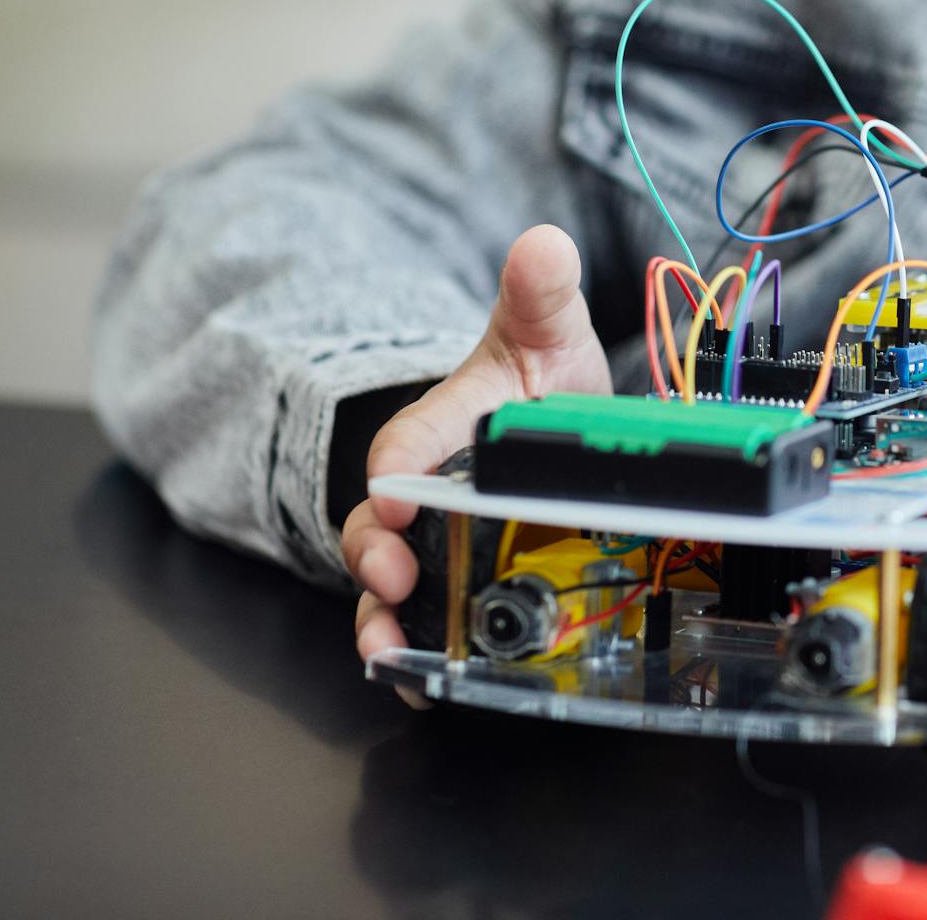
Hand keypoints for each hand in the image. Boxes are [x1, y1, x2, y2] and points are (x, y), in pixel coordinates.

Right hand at [341, 225, 609, 697]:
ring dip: (383, 622)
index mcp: (441, 429)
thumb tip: (543, 244)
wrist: (551, 427)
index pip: (405, 446)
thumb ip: (540, 295)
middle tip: (390, 577)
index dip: (399, 469)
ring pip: (389, 589)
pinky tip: (423, 683)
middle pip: (377, 529)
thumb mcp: (545, 336)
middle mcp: (425, 493)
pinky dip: (418, 656)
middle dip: (375, 555)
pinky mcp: (457, 584)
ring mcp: (436, 545)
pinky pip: (426, 626)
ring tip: (388, 654)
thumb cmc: (535, 382)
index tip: (402, 494)